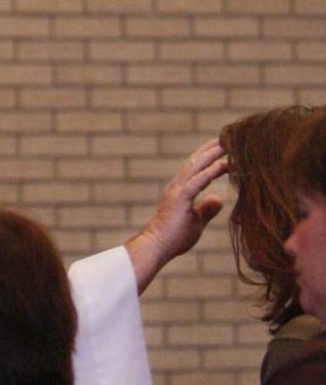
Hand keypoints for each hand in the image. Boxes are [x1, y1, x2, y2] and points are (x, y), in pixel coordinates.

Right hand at [126, 139, 226, 292]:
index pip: (197, 167)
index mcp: (181, 190)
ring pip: (197, 166)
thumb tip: (218, 199)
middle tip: (228, 137)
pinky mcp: (180, 198)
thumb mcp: (196, 221)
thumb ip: (206, 209)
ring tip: (228, 144)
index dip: (209, 156)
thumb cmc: (174, 237)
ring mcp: (178, 190)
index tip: (223, 147)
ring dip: (213, 154)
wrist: (156, 247)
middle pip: (197, 161)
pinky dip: (212, 171)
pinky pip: (198, 181)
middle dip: (212, 148)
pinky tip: (224, 164)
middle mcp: (178, 185)